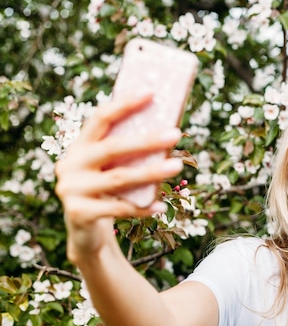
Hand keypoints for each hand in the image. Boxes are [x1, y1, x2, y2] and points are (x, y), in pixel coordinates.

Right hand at [54, 93, 182, 261]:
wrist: (84, 232)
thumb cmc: (106, 191)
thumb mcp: (111, 169)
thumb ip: (127, 153)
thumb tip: (168, 129)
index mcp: (79, 146)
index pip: (100, 119)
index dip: (124, 105)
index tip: (150, 93)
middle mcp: (70, 164)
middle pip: (113, 148)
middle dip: (146, 140)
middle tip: (176, 134)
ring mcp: (72, 189)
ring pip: (119, 178)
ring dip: (151, 172)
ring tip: (177, 166)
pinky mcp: (79, 214)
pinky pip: (118, 209)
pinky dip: (143, 207)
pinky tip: (161, 206)